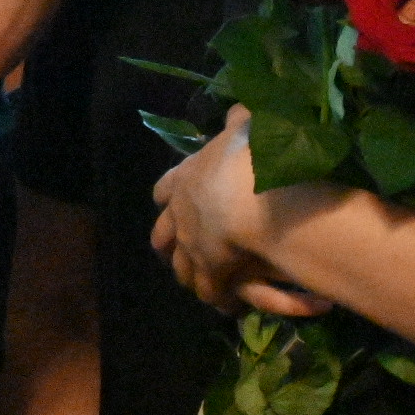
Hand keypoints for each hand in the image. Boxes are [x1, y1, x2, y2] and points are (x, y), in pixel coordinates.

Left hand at [151, 110, 333, 316]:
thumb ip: (241, 121)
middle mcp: (180, 215)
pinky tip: (226, 304)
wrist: (251, 194)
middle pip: (162, 234)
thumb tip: (240, 110)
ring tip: (199, 283)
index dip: (167, 195)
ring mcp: (192, 245)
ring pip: (181, 266)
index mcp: (185, 179)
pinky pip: (210, 290)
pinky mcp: (211, 271)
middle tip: (174, 249)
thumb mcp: (245, 128)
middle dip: (167, 241)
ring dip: (189, 273)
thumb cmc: (248, 155)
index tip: (166, 201)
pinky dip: (217, 296)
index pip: (165, 189)